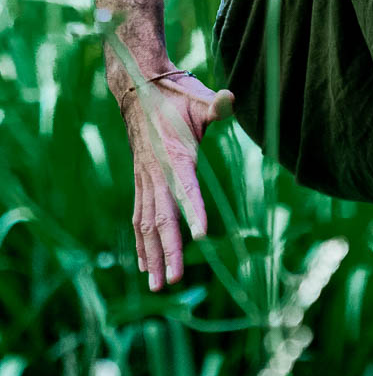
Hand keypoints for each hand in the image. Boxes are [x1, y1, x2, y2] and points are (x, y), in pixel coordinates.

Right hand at [117, 68, 234, 291]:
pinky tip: (143, 266)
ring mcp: (146, 180)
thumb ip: (216, 104)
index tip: (201, 236)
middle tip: (174, 281)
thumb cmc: (175, 95)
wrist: (138, 89)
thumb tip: (230, 98)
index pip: (186, 189)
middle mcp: (157, 173)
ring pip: (146, 225)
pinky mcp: (141, 182)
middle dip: (169, 251)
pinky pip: (138, 218)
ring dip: (152, 256)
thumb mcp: (198, 97)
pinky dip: (141, 243)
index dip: (194, 211)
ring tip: (157, 286)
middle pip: (162, 218)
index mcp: (176, 155)